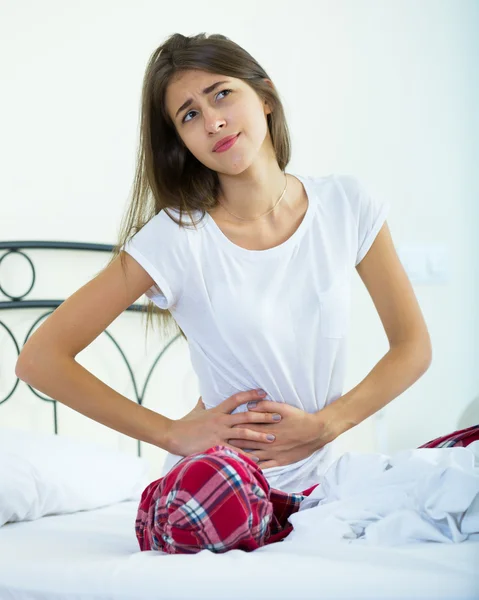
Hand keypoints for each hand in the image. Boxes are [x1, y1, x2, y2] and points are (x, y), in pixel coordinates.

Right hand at [167, 391, 281, 460]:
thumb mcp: (196, 411)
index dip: (251, 394)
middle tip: (278, 416)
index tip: (264, 392)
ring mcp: (219, 434)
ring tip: (273, 438)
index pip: (237, 399)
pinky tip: (258, 459)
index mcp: (217, 411)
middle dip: (263, 416)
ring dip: (259, 435)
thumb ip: (203, 403)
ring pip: (243, 432)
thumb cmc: (184, 424)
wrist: (172, 435)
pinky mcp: (216, 446)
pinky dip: (247, 455)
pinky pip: (235, 451)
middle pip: (246, 415)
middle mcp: (221, 420)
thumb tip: (205, 395)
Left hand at [229, 400, 333, 468]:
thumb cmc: (299, 417)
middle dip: (231, 442)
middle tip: (218, 442)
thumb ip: (265, 405)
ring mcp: (274, 453)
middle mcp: (268, 442)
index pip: (246, 428)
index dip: (233, 427)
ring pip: (252, 455)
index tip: (222, 427)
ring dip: (239, 455)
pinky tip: (244, 469)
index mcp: (267, 427)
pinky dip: (253, 468)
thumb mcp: (283, 407)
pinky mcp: (280, 461)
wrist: (316, 432)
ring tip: (225, 456)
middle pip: (246, 442)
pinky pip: (264, 466)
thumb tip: (249, 405)